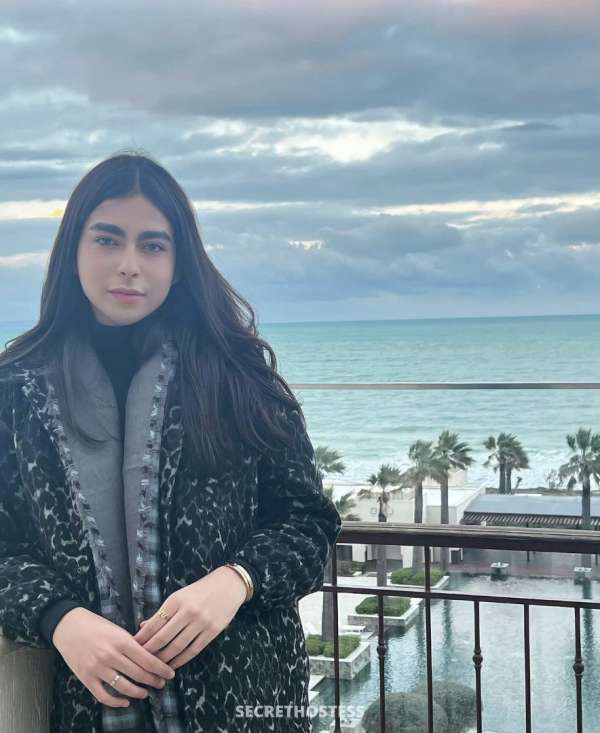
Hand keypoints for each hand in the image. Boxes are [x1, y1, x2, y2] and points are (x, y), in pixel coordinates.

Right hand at [52, 607, 175, 708]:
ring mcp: (98, 668)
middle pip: (138, 674)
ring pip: (124, 687)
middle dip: (153, 680)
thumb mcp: (117, 629)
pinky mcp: (86, 678)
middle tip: (162, 683)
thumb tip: (149, 657)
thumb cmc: (96, 625)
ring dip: (138, 692)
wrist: (69, 626)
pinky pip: (104, 696)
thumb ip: (132, 643)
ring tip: (146, 693)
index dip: (161, 669)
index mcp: (121, 641)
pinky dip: (116, 702)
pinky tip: (125, 702)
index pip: (147, 659)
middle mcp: (111, 655)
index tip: (170, 673)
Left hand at [132, 565, 247, 669]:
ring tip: (153, 667)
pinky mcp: (212, 632)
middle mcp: (188, 612)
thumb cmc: (200, 590)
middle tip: (139, 662)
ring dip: (163, 659)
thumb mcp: (180, 595)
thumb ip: (163, 612)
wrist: (229, 586)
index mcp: (176, 600)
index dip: (142, 638)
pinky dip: (180, 660)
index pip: (154, 624)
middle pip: (163, 638)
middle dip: (149, 652)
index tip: (132, 648)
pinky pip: (192, 650)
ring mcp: (201, 623)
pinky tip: (172, 665)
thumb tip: (143, 627)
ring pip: (177, 647)